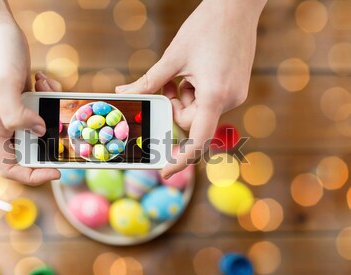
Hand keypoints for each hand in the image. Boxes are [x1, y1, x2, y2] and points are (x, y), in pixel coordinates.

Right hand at [0, 18, 60, 183]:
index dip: (32, 176)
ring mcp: (17, 112)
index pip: (9, 168)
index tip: (56, 171)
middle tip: (61, 122)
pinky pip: (45, 108)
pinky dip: (51, 96)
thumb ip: (16, 115)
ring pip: (42, 128)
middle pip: (31, 149)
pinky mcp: (27, 100)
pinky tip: (44, 79)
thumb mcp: (4, 85)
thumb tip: (38, 131)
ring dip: (51, 111)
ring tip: (46, 87)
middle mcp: (4, 124)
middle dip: (50, 138)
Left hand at [116, 0, 265, 178]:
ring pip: (199, 109)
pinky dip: (195, 91)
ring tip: (184, 71)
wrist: (237, 6)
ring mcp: (235, 94)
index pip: (198, 138)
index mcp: (215, 94)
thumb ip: (149, 82)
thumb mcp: (172, 57)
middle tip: (169, 83)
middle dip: (175, 107)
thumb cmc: (206, 27)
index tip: (165, 171)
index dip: (181, 159)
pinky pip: (208, 100)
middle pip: (192, 120)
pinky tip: (194, 70)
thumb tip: (124, 92)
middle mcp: (230, 99)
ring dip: (184, 96)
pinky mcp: (235, 87)